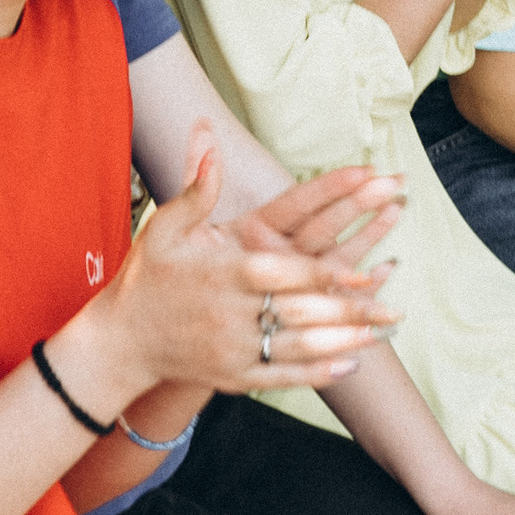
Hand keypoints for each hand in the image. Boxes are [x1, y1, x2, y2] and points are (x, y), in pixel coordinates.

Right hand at [91, 136, 402, 394]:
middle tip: (393, 309)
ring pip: (299, 346)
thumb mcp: (167, 226)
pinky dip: (318, 372)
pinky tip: (349, 362)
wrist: (121, 342)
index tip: (364, 269)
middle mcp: (232, 313)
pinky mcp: (234, 377)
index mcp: (223, 272)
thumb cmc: (148, 277)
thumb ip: (197, 186)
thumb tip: (206, 136)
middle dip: (350, 310)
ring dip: (344, 341)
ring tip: (381, 333)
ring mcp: (234, 349)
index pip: (285, 271)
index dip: (327, 272)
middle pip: (302, 311)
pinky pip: (283, 375)